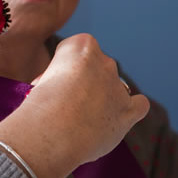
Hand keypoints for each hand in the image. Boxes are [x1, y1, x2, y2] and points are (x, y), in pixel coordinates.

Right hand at [0, 34, 148, 177]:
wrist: (52, 131)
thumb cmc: (39, 106)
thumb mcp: (41, 80)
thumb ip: (58, 80)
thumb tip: (63, 94)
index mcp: (81, 46)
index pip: (74, 50)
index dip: (61, 68)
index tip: (49, 84)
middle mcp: (104, 61)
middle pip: (95, 68)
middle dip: (81, 84)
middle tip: (62, 104)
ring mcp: (118, 86)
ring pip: (115, 86)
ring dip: (103, 96)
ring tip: (81, 119)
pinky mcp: (127, 111)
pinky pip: (139, 105)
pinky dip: (131, 109)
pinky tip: (117, 116)